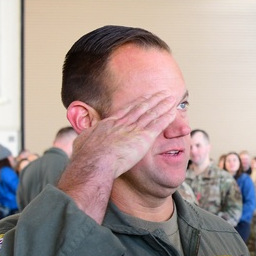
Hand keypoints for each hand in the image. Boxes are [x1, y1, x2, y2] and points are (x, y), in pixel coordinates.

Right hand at [59, 91, 179, 221]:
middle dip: (153, 100)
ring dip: (163, 105)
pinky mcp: (144, 138)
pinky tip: (174, 111)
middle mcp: (123, 123)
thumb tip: (81, 138)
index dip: (137, 104)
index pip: (126, 111)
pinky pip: (159, 124)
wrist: (94, 162)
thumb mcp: (82, 142)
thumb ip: (85, 138)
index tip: (144, 99)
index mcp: (109, 124)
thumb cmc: (86, 157)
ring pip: (152, 113)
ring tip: (172, 98)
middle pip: (141, 108)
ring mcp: (134, 129)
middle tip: (161, 93)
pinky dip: (167, 117)